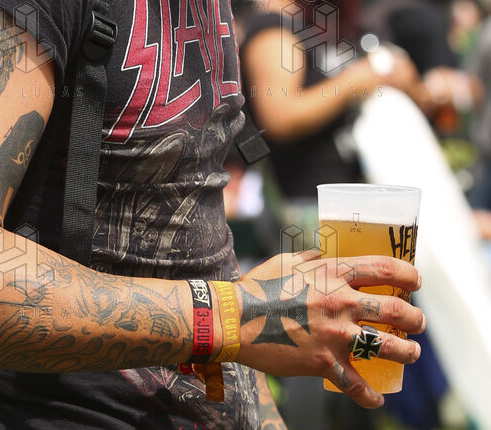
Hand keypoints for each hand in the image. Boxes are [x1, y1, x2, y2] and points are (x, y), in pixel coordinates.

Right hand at [234, 251, 423, 408]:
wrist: (236, 319)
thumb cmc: (258, 286)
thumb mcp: (287, 261)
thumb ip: (311, 260)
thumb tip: (323, 258)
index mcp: (332, 274)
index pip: (382, 268)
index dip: (406, 274)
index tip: (416, 280)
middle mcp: (340, 302)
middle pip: (393, 310)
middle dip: (414, 318)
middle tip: (419, 323)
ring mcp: (335, 335)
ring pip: (385, 346)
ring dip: (407, 352)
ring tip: (412, 353)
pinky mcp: (324, 364)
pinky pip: (355, 384)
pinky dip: (370, 395)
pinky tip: (378, 399)